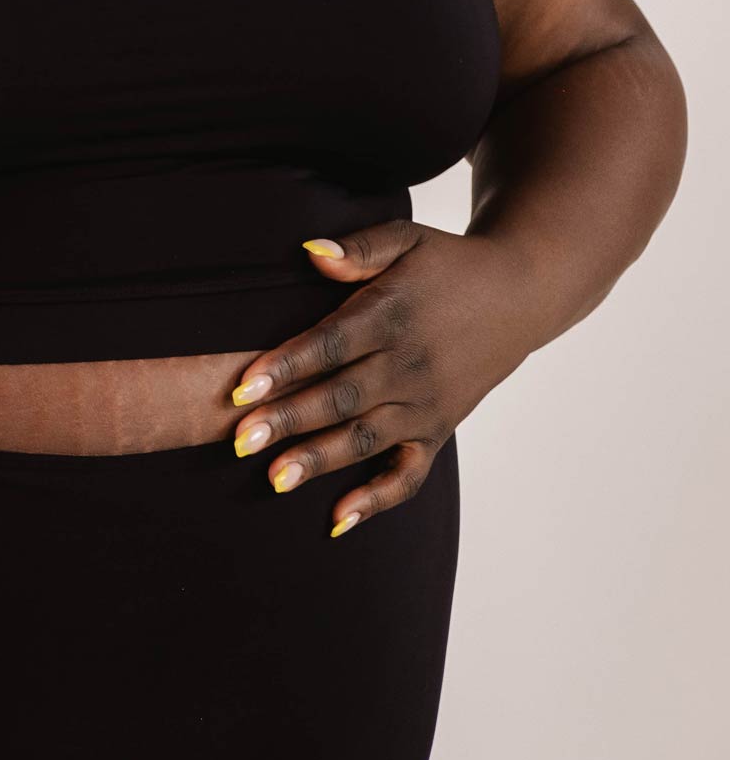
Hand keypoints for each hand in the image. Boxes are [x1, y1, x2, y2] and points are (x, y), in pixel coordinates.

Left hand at [226, 219, 539, 537]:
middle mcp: (408, 365)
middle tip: (239, 441)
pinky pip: (409, 474)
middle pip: (340, 398)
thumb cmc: (449, 264)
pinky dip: (377, 499)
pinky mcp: (439, 430)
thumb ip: (359, 247)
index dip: (284, 366)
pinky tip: (338, 519)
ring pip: (365, 438)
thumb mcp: (407, 240)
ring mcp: (425, 404)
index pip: (330, 345)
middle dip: (286, 420)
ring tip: (274, 479)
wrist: (520, 295)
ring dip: (318, 460)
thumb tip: (309, 251)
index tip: (241, 387)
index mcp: (392, 315)